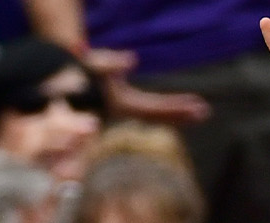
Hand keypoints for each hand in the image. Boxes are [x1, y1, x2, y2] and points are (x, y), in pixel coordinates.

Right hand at [82, 49, 210, 125]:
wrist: (64, 81)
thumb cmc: (80, 70)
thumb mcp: (94, 64)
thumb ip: (112, 62)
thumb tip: (132, 59)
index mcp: (122, 103)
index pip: (154, 108)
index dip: (174, 108)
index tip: (194, 106)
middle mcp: (126, 109)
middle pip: (159, 114)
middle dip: (181, 113)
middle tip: (205, 112)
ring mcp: (126, 108)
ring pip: (156, 114)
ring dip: (177, 113)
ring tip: (199, 111)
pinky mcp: (125, 103)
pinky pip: (151, 109)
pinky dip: (167, 109)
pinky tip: (179, 108)